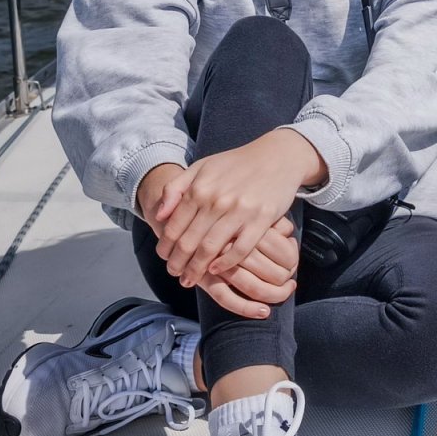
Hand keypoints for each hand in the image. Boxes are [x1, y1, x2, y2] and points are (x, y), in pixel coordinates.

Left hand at [150, 128, 325, 290]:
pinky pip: (240, 249)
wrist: (277, 157)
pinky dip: (226, 263)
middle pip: (189, 242)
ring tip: (190, 279)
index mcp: (199, 189)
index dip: (165, 247)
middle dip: (178, 263)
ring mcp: (240, 211)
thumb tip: (159, 215)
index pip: (174, 227)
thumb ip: (176, 188)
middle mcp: (216, 201)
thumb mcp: (201, 167)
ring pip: (210, 249)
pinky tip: (216, 270)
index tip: (164, 258)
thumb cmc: (236, 164)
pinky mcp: (261, 219)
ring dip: (197, 269)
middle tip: (174, 274)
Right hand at [196, 216, 299, 320]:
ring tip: (285, 293)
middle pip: (273, 270)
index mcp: (247, 223)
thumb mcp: (241, 206)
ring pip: (253, 286)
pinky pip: (227, 298)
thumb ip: (267, 219)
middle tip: (291, 283)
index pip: (283, 250)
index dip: (293, 259)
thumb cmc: (213, 211)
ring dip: (274, 295)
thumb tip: (287, 232)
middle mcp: (235, 244)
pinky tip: (263, 312)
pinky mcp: (203, 276)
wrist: (171, 214)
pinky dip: (246, 307)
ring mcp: (218, 262)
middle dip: (286, 280)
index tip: (294, 262)